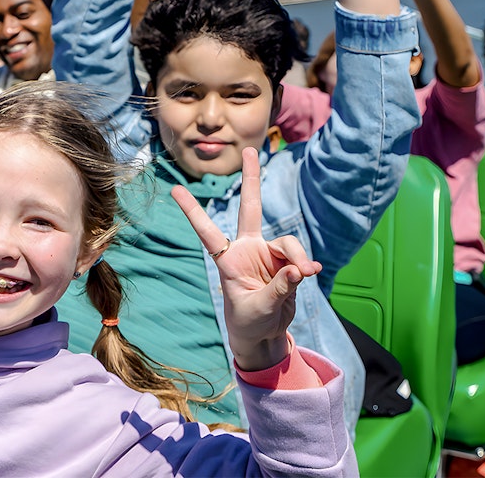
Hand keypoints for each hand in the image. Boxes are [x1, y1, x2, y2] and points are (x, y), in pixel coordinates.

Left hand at [171, 148, 320, 370]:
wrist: (264, 334)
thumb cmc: (250, 321)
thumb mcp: (260, 308)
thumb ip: (279, 288)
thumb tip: (299, 269)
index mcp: (228, 259)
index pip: (207, 231)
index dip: (192, 211)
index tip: (174, 188)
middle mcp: (247, 249)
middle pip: (251, 208)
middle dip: (252, 179)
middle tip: (250, 149)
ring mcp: (268, 253)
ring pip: (287, 242)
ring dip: (297, 257)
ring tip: (304, 275)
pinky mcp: (287, 262)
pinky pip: (299, 256)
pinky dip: (306, 264)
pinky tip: (311, 273)